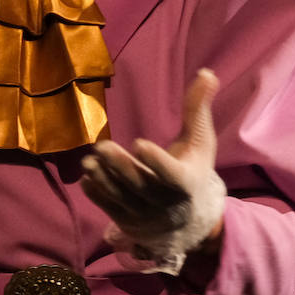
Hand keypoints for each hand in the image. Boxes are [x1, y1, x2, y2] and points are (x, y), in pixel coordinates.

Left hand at [80, 69, 225, 273]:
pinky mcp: (128, 222)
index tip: (139, 143)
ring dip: (104, 180)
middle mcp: (167, 203)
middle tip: (101, 146)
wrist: (189, 222)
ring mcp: (146, 215)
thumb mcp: (199, 142)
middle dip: (121, 166)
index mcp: (187, 182)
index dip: (157, 161)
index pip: (172, 175)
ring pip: (123, 198)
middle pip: (141, 185)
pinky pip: (110, 209)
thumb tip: (207, 72)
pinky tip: (87, 177)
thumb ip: (198, 109)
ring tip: (88, 161)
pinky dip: (97, 194)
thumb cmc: (192, 170)